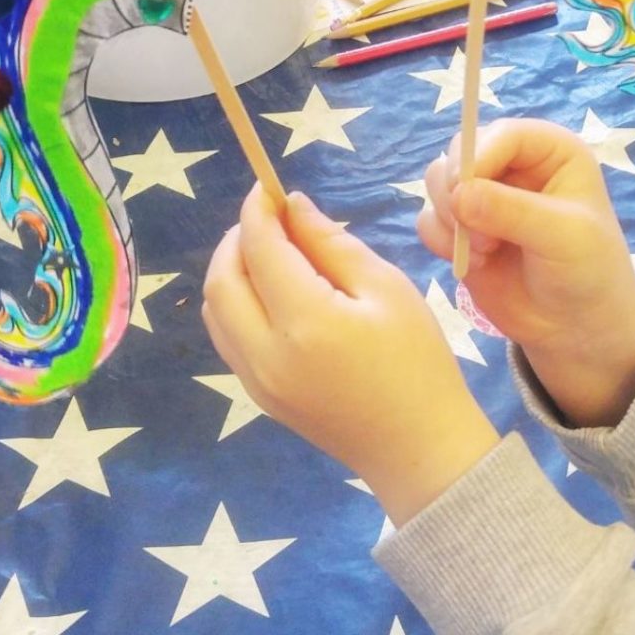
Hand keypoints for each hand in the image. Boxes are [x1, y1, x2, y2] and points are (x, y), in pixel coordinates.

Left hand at [202, 187, 498, 524]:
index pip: (259, 250)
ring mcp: (255, 381)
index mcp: (303, 322)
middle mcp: (264, 353)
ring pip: (216, 311)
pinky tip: (270, 293)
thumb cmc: (417, 361)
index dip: (257, 211)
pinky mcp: (259, 397)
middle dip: (237, 238)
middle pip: (221, 280)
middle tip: (269, 218)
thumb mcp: (387, 288)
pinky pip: (227, 339)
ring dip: (231, 271)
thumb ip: (332, 244)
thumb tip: (293, 207)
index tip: (266, 187)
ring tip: (269, 251)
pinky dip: (235, 304)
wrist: (418, 448)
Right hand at [418, 119, 634, 427]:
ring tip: (485, 250)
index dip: (477, 156)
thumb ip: (512, 211)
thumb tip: (458, 195)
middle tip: (477, 231)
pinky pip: (428, 219)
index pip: (501, 133)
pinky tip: (475, 264)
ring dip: (449, 218)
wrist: (576, 326)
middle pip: (458, 152)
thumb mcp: (563, 236)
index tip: (465, 192)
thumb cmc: (589, 272)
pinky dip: (441, 241)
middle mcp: (512, 164)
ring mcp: (483, 196)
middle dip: (456, 191)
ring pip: (436, 182)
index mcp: (549, 151)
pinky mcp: (462, 228)